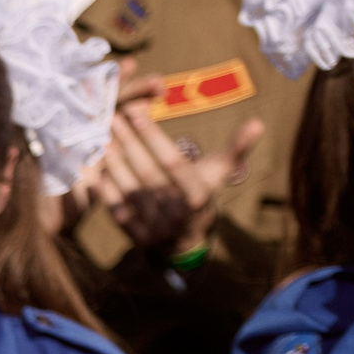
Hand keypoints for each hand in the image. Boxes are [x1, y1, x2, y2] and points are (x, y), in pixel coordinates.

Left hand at [94, 96, 261, 259]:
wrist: (184, 241)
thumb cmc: (200, 194)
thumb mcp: (219, 173)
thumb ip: (236, 147)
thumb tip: (259, 122)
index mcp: (197, 195)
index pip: (172, 161)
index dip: (153, 136)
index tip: (136, 112)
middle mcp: (176, 214)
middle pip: (147, 173)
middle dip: (128, 143)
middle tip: (111, 117)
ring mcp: (155, 228)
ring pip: (129, 190)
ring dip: (113, 162)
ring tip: (101, 137)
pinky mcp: (135, 238)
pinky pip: (116, 210)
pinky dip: (105, 190)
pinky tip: (94, 168)